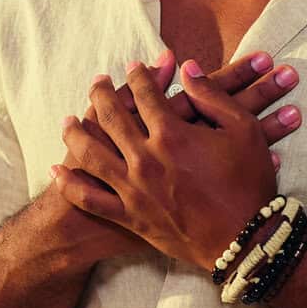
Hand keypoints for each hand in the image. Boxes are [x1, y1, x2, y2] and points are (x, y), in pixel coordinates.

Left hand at [51, 49, 301, 268]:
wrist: (245, 241)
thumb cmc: (249, 183)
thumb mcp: (244, 131)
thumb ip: (213, 96)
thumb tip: (188, 68)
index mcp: (172, 134)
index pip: (144, 94)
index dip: (138, 75)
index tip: (134, 66)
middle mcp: (145, 159)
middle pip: (111, 117)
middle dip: (101, 94)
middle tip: (98, 82)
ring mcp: (133, 189)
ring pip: (91, 154)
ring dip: (75, 133)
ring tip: (68, 120)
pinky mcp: (130, 217)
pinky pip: (90, 199)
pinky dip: (69, 184)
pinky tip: (57, 170)